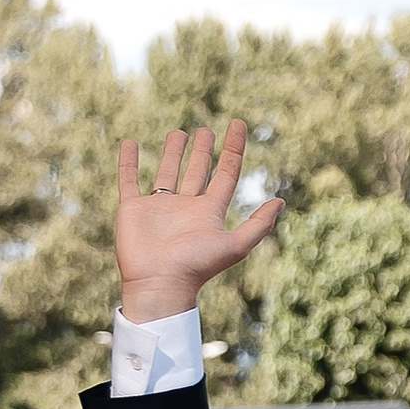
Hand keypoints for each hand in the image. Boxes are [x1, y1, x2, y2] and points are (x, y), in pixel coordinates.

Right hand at [116, 121, 282, 321]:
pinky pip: (129, 179)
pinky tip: (129, 143)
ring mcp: (158, 207)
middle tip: (206, 131)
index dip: (234, 149)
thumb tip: (281, 200)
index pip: (226, 174)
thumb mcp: (235, 245)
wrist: (159, 284)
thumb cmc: (197, 266)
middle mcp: (185, 207)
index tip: (238, 125)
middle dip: (202, 151)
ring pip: (166, 172)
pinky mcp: (133, 209)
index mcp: (209, 212)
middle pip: (197, 171)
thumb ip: (258, 224)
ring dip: (172, 153)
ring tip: (178, 133)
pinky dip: (128, 161)